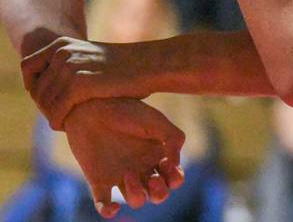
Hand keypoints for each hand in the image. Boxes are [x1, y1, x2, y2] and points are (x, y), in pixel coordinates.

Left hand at [22, 36, 147, 129]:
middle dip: (45, 106)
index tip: (50, 99)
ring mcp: (71, 67)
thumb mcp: (89, 58)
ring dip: (52, 116)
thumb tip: (41, 90)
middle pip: (36, 88)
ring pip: (45, 103)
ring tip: (65, 121)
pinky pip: (57, 111)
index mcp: (62, 43)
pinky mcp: (81, 84)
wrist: (150, 65)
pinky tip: (67, 125)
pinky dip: (58, 122)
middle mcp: (63, 52)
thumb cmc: (124, 67)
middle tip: (60, 115)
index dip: (35, 87)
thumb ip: (66, 67)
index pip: (28, 68)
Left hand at [63, 98, 184, 217]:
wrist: (92, 105)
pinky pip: (104, 204)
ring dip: (137, 195)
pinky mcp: (99, 180)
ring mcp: (121, 175)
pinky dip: (108, 212)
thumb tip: (175, 165)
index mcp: (157, 154)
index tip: (167, 164)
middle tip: (153, 180)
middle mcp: (142, 167)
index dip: (175, 178)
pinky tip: (112, 208)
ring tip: (128, 175)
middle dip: (160, 193)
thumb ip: (173, 139)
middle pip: (158, 193)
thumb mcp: (155, 120)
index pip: (173, 177)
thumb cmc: (127, 110)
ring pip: (136, 200)